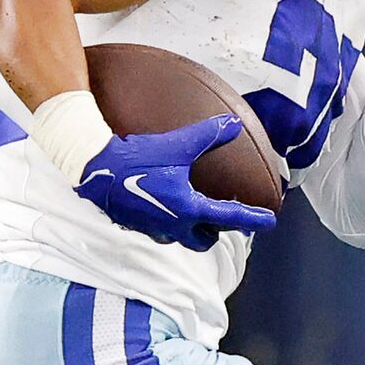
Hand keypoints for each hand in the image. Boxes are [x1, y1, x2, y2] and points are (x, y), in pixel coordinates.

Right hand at [72, 115, 278, 250]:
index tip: (268, 222)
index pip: (229, 217)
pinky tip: (163, 203)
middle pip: (203, 240)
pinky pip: (160, 229)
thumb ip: (208, 135)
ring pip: (180, 237)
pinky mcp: (136, 225)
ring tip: (192, 210)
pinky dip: (169, 220)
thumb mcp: (177, 144)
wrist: (96, 169)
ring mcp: (153, 228)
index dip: (252, 219)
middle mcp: (173, 225)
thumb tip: (233, 124)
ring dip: (191, 227)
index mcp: (188, 209)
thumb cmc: (137, 160)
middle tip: (222, 219)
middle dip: (215, 232)